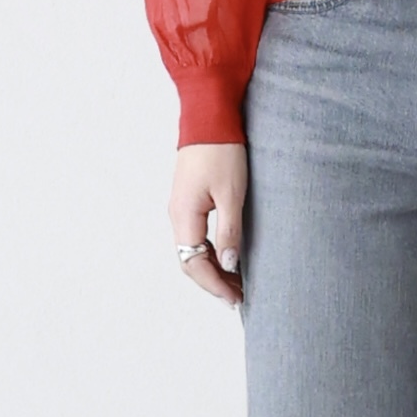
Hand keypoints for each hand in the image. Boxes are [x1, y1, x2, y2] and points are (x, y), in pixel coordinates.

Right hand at [170, 143, 248, 307]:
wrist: (209, 116)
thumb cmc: (222, 151)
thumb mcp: (232, 194)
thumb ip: (229, 231)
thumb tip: (229, 264)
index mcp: (184, 216)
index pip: (194, 264)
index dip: (215, 285)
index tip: (235, 299)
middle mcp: (177, 215)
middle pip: (191, 261)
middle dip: (214, 282)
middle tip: (239, 297)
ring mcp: (181, 208)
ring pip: (193, 250)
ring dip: (214, 268)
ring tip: (238, 282)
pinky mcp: (190, 200)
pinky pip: (196, 236)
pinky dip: (212, 252)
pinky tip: (229, 257)